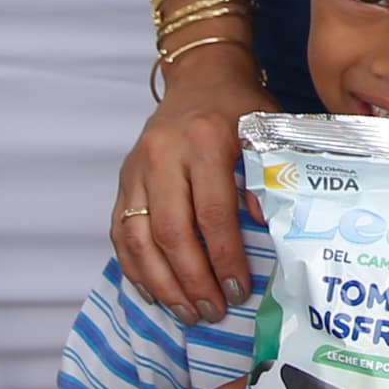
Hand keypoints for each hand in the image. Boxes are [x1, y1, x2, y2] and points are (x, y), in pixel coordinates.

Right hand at [114, 50, 273, 320]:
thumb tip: (266, 228)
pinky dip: (134, 267)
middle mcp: (163, 154)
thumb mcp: (266, 130)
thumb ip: (268, 174)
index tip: (239, 289)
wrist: (201, 76)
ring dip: (162, 282)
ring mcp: (136, 167)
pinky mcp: (123, 179)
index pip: (212, 212)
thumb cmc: (240, 107)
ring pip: (139, 237)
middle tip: (213, 310)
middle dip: (192, 279)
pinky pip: (120, 231)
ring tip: (186, 311)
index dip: (225, 257)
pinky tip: (153, 292)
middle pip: (171, 231)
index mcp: (205, 140)